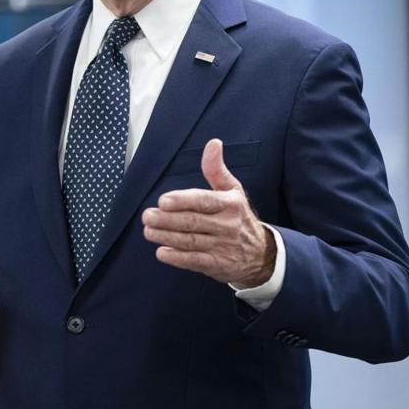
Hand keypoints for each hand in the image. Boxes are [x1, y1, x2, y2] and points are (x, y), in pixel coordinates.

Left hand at [141, 139, 274, 285]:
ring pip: (190, 241)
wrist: (261, 253)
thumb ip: (217, 169)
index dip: (182, 201)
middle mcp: (227, 225)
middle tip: (147, 216)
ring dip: (166, 237)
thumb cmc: (239, 216)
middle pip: (192, 221)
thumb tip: (213, 143)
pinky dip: (177, 258)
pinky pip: (195, 261)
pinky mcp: (218, 265)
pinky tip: (162, 252)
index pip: (204, 201)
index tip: (163, 201)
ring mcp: (223, 246)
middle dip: (167, 219)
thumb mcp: (232, 191)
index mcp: (230, 204)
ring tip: (148, 231)